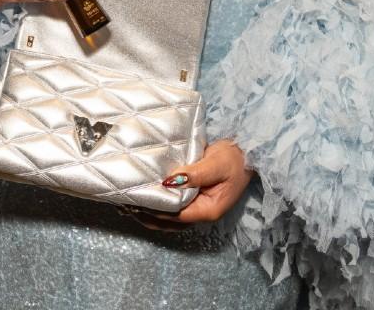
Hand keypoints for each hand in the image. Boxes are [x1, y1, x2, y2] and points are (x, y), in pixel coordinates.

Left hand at [132, 140, 252, 230]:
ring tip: (130, 204)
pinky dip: (159, 206)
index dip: (155, 210)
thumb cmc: (234, 159)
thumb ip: (194, 174)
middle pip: (170, 221)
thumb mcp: (216, 164)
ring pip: (170, 218)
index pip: (175, 215)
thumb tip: (169, 181)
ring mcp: (198, 207)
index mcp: (208, 210)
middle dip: (148, 215)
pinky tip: (146, 198)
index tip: (136, 200)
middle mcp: (202, 213)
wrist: (247, 152)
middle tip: (126, 203)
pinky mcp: (195, 199)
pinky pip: (173, 208)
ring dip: (151, 213)